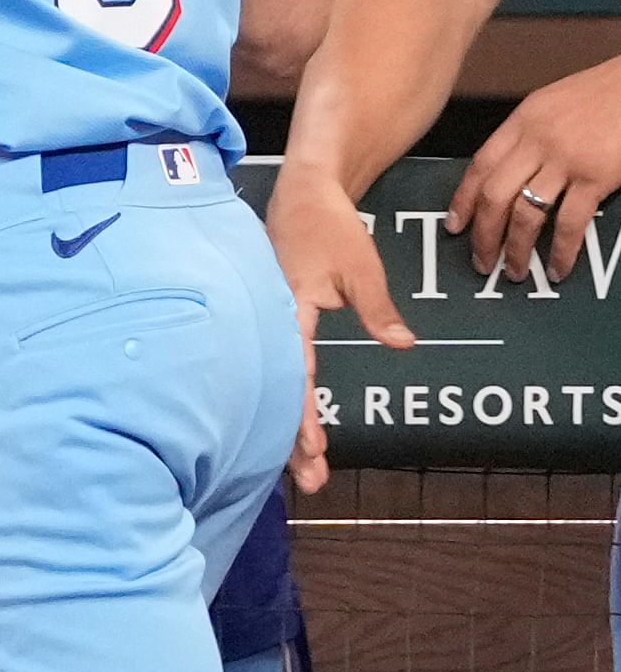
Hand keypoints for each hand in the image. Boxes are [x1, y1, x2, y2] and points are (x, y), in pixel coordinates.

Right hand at [267, 172, 411, 493]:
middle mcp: (272, 321)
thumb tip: (402, 345)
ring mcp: (269, 321)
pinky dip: (284, 400)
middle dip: (292, 439)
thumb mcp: (362, 269)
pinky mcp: (273, 319)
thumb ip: (379, 310)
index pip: (296, 372)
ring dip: (288, 427)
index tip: (314, 449)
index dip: (302, 413)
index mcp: (289, 309)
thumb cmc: (329, 226)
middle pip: (278, 390)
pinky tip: (293, 427)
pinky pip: (276, 366)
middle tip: (312, 481)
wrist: (302, 190)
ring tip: (307, 468)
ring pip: (273, 383)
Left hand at [447, 55, 620, 281]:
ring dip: (516, 248)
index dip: (462, 200)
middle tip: (482, 261)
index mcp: (521, 122)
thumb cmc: (601, 94)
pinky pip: (570, 222)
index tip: (454, 226)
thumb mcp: (551, 105)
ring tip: (514, 271)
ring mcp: (565, 161)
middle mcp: (536, 141)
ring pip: (526, 213)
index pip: (479, 166)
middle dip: (484, 234)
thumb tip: (508, 171)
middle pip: (494, 195)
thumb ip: (528, 135)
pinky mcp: (596, 178)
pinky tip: (557, 267)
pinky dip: (560, 250)